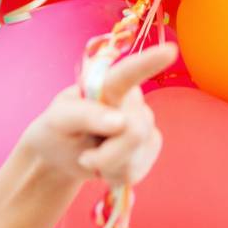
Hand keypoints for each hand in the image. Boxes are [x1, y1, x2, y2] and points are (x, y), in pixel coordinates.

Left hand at [18, 42, 178, 189]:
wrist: (61, 154)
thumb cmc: (58, 127)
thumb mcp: (59, 119)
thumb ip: (85, 115)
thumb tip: (121, 122)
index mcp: (108, 84)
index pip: (129, 73)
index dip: (149, 62)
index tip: (169, 51)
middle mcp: (132, 100)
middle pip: (135, 132)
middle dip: (106, 155)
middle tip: (85, 157)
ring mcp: (144, 123)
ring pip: (136, 155)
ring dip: (108, 167)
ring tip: (92, 157)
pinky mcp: (149, 146)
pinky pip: (137, 171)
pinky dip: (115, 176)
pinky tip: (105, 167)